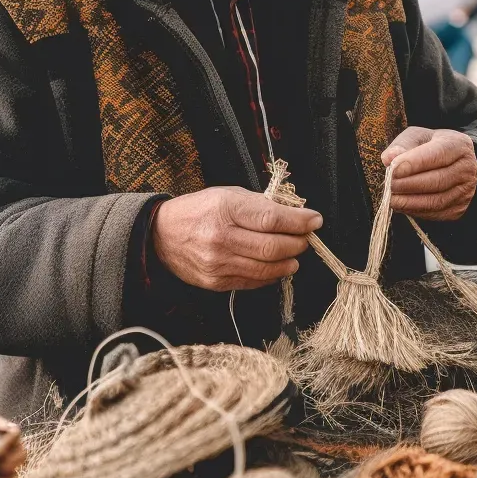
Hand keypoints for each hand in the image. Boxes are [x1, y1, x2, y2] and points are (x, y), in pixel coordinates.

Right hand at [151, 187, 321, 291]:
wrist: (161, 235)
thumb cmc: (200, 210)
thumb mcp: (228, 195)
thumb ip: (261, 205)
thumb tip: (296, 215)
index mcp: (225, 209)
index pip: (272, 218)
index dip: (299, 221)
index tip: (315, 220)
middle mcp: (221, 238)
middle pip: (273, 247)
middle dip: (298, 243)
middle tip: (306, 239)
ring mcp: (218, 263)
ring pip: (267, 269)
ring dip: (289, 262)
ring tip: (295, 254)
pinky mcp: (216, 282)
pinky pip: (253, 282)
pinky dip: (271, 275)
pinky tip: (277, 266)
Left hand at [382, 127, 476, 221]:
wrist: (451, 163)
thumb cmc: (430, 147)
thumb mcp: (417, 137)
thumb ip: (402, 144)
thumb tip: (389, 158)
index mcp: (458, 145)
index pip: (438, 154)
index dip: (415, 163)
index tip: (394, 170)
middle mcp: (467, 168)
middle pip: (438, 180)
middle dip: (409, 185)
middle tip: (389, 185)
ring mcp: (466, 191)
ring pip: (437, 201)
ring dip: (410, 202)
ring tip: (391, 198)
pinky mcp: (459, 208)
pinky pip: (436, 213)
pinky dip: (416, 211)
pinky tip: (402, 205)